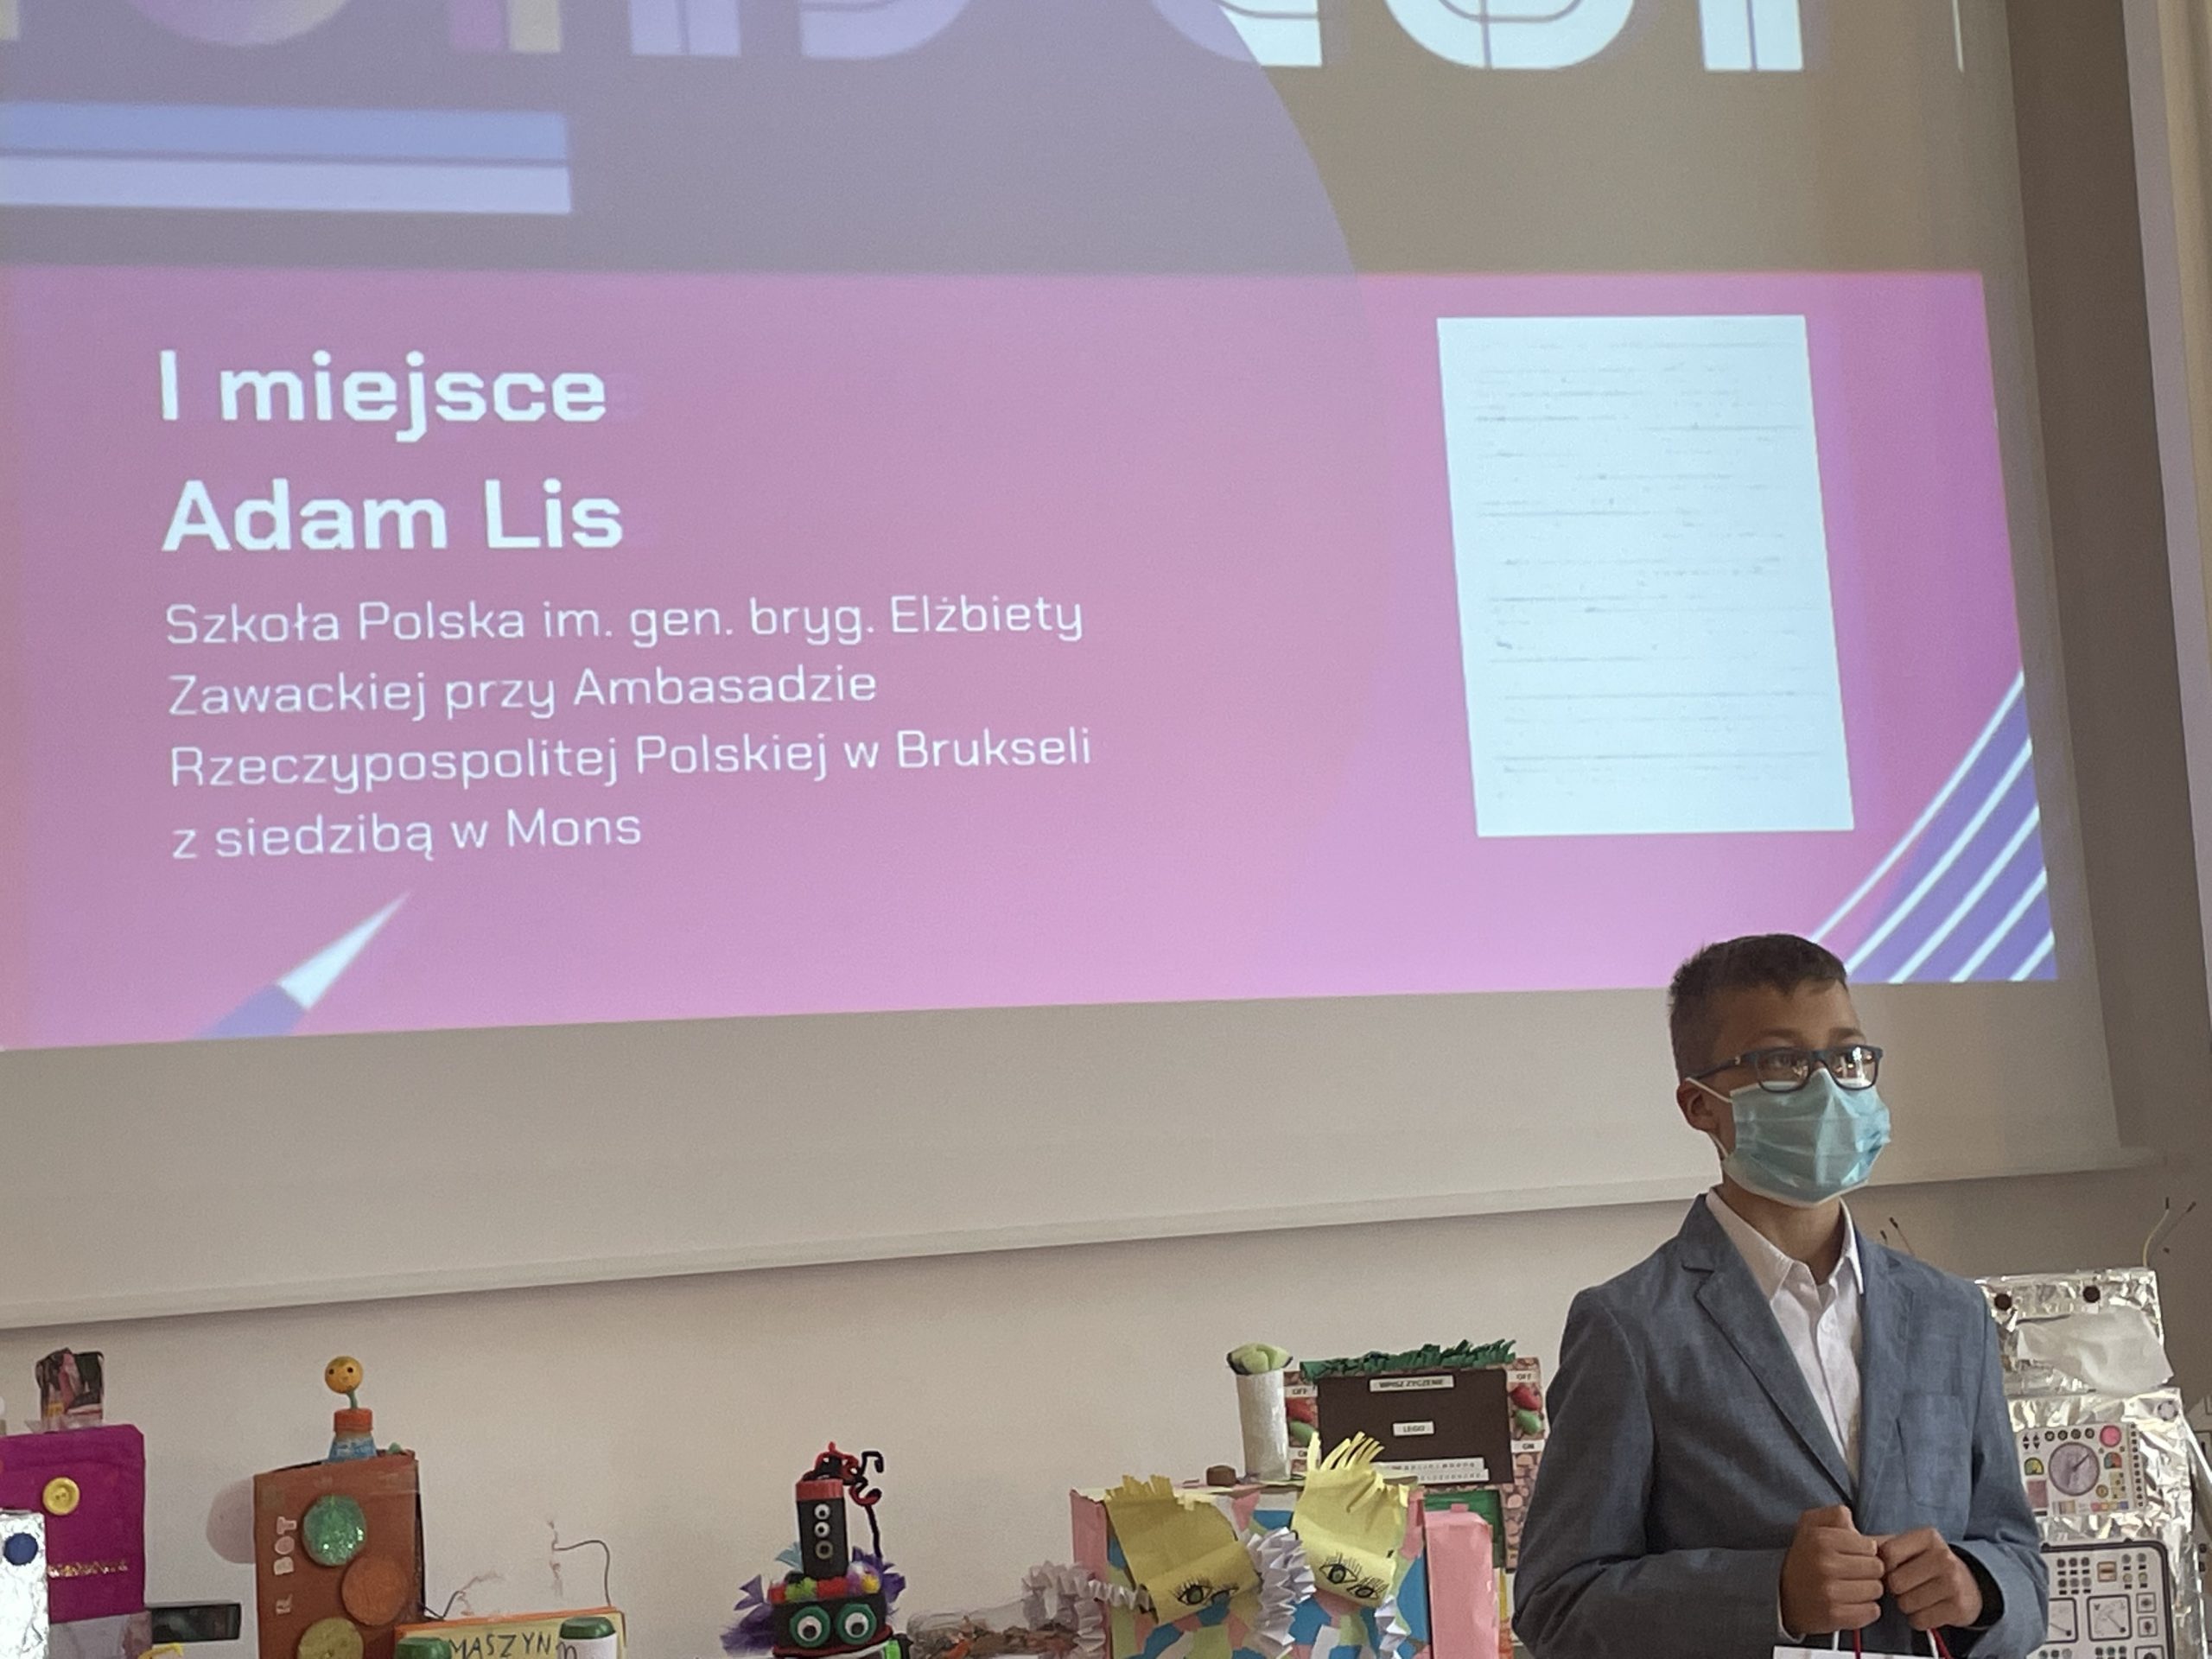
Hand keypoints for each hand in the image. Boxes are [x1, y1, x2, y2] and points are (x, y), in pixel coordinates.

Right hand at [1780, 1506, 1883, 1635]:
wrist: (1782, 1595)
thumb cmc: (1805, 1557)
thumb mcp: (1811, 1525)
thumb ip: (1834, 1514)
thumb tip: (1854, 1524)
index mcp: (1820, 1539)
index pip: (1870, 1546)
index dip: (1864, 1551)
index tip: (1851, 1555)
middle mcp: (1824, 1564)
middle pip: (1876, 1568)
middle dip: (1868, 1571)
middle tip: (1852, 1573)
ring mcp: (1829, 1592)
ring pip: (1876, 1590)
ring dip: (1867, 1590)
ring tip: (1851, 1588)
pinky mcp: (1835, 1616)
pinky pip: (1872, 1611)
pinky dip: (1866, 1609)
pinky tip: (1851, 1603)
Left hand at [1878, 1528, 1983, 1631]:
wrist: (1968, 1585)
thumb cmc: (1926, 1564)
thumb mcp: (1906, 1546)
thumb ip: (1876, 1543)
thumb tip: (1842, 1531)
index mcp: (1927, 1536)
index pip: (1887, 1553)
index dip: (1883, 1566)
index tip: (1891, 1567)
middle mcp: (1943, 1556)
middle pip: (1895, 1582)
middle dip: (1894, 1588)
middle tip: (1906, 1585)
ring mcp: (1953, 1582)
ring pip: (1906, 1603)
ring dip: (1905, 1605)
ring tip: (1916, 1595)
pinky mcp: (1958, 1607)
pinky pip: (1920, 1620)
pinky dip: (1917, 1619)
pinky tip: (1926, 1608)